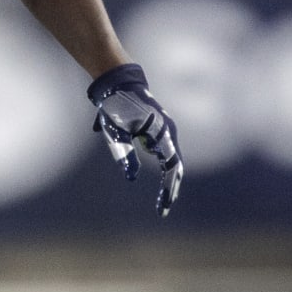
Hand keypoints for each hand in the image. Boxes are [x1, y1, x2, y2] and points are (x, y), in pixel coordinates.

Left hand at [89, 63, 182, 215]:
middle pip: (176, 166)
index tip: (161, 206)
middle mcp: (169, 131)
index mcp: (160, 132)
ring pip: (174, 159)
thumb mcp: (115, 133)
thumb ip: (124, 154)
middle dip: (171, 188)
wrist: (119, 83)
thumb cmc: (115, 107)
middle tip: (163, 209)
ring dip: (170, 179)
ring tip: (164, 199)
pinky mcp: (162, 128)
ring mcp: (167, 129)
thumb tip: (131, 177)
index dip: (167, 188)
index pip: (171, 167)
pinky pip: (168, 151)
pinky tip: (164, 181)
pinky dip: (167, 167)